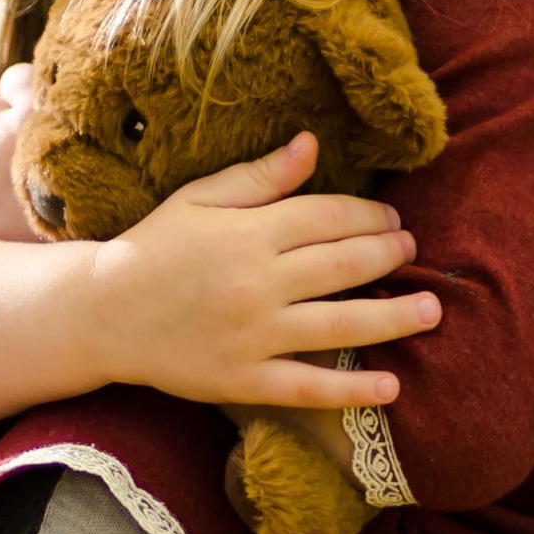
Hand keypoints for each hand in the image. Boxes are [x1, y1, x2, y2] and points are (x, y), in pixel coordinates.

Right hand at [89, 132, 438, 410]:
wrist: (100, 314)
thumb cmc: (153, 248)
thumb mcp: (199, 200)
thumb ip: (259, 177)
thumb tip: (312, 144)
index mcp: (249, 233)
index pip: (329, 217)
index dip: (370, 217)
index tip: (394, 221)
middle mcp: (258, 282)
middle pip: (345, 265)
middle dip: (389, 255)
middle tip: (414, 253)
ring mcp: (253, 335)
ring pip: (341, 324)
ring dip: (394, 317)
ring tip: (432, 311)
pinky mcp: (244, 379)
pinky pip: (308, 386)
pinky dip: (353, 389)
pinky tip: (393, 387)